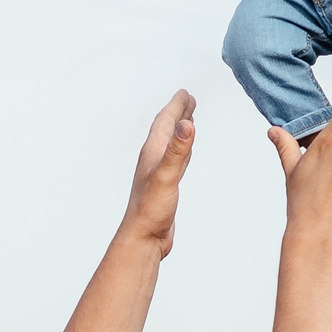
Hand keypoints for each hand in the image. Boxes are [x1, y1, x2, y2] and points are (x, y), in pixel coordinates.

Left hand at [122, 91, 197, 256]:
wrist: (143, 238)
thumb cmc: (150, 210)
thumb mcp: (166, 176)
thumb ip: (177, 151)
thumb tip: (187, 123)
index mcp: (153, 153)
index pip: (165, 123)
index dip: (176, 106)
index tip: (186, 94)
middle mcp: (153, 160)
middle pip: (166, 130)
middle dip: (177, 113)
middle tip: (188, 100)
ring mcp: (158, 173)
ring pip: (170, 145)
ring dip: (179, 131)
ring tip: (187, 121)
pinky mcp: (165, 186)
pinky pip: (175, 162)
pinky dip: (182, 152)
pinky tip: (184, 155)